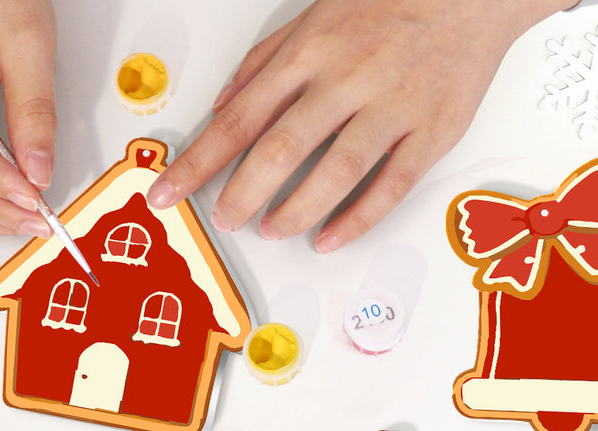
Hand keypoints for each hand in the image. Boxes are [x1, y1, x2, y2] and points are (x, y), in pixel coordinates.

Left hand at [147, 0, 568, 250]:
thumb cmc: (387, 5)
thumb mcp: (312, 18)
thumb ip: (264, 64)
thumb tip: (222, 106)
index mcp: (309, 54)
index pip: (238, 119)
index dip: (198, 162)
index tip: (166, 194)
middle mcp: (346, 81)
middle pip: (281, 148)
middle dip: (242, 192)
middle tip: (224, 219)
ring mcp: (391, 108)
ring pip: (336, 171)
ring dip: (296, 209)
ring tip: (271, 229)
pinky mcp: (431, 132)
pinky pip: (390, 185)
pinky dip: (356, 219)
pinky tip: (328, 240)